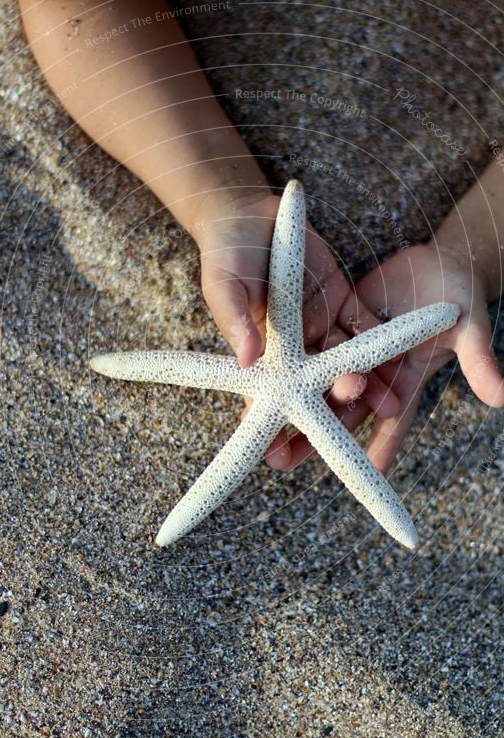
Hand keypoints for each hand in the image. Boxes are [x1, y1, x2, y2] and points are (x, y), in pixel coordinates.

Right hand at [193, 190, 400, 467]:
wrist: (251, 216)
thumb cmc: (226, 253)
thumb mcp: (222, 285)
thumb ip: (234, 319)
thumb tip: (248, 358)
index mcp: (262, 353)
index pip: (268, 398)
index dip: (275, 428)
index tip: (279, 458)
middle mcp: (294, 349)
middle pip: (316, 389)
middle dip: (333, 411)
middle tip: (350, 419)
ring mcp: (321, 328)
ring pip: (347, 364)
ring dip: (367, 386)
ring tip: (387, 405)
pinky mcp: (343, 303)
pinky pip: (366, 327)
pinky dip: (383, 343)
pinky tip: (402, 359)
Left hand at [282, 241, 503, 474]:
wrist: (441, 258)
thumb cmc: (462, 294)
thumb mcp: (470, 328)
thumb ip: (479, 361)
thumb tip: (503, 398)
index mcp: (406, 379)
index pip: (391, 424)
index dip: (377, 450)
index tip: (358, 479)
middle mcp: (374, 371)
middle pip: (340, 410)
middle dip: (312, 437)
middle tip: (281, 459)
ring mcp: (353, 347)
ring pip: (317, 381)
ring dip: (291, 402)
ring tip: (259, 423)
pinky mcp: (337, 321)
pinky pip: (310, 342)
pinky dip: (289, 358)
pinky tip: (260, 374)